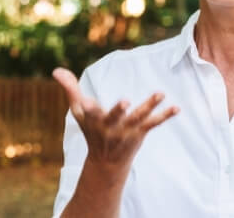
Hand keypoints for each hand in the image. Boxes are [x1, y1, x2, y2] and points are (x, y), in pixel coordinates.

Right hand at [52, 67, 178, 168]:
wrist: (106, 163)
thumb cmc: (91, 131)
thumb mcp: (78, 112)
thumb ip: (70, 89)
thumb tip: (56, 70)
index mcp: (93, 120)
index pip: (90, 113)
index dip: (88, 107)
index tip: (86, 102)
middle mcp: (110, 127)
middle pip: (113, 118)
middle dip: (118, 111)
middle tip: (124, 102)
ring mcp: (126, 131)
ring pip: (138, 118)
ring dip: (149, 106)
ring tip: (161, 93)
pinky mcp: (139, 133)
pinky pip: (153, 123)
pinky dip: (165, 116)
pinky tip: (177, 108)